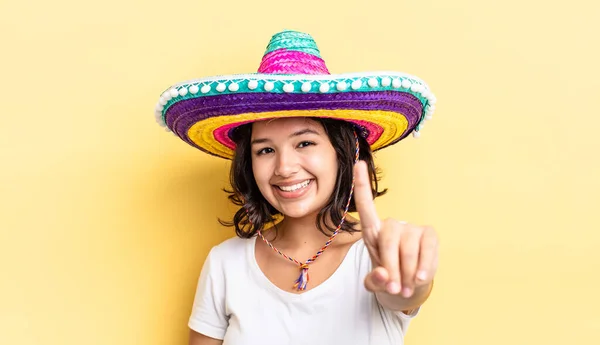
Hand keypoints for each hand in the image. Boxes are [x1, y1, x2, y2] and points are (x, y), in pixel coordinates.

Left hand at [353, 161, 438, 297]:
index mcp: (373, 233)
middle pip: (388, 239)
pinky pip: (427, 250)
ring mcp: (412, 229)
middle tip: (394, 289)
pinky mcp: (429, 235)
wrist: (411, 287)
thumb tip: (384, 275)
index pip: (366, 206)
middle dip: (390, 266)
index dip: (362, 185)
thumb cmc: (389, 278)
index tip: (358, 164)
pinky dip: (424, 267)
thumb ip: (375, 280)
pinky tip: (421, 279)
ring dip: (407, 273)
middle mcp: (392, 226)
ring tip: (406, 288)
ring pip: (408, 248)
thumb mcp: (377, 283)